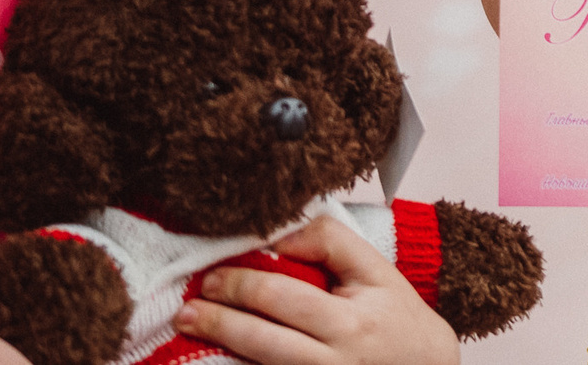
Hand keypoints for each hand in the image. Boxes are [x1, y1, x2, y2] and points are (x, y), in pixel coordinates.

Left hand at [170, 216, 457, 364]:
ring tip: (190, 325)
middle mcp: (336, 359)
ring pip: (262, 364)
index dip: (244, 283)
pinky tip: (220, 356)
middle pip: (264, 337)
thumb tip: (281, 235)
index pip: (286, 297)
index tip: (214, 274)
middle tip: (189, 305)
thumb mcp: (379, 271)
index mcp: (353, 320)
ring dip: (221, 343)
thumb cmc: (398, 318)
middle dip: (220, 317)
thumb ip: (333, 244)